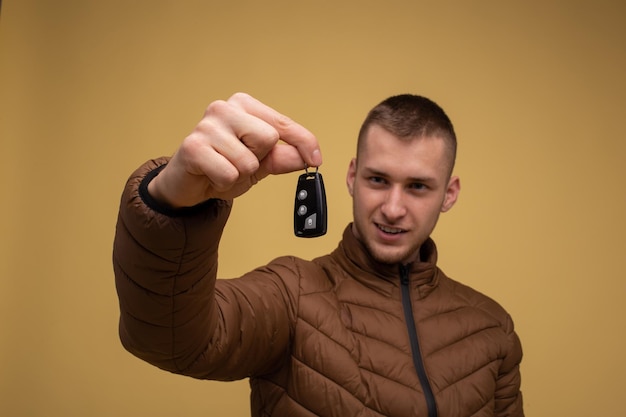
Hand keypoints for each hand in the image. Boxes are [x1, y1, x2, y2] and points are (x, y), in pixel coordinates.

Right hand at [148, 93, 322, 207]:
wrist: (187, 184)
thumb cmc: (222, 167)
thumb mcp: (260, 163)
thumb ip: (282, 158)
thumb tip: (306, 156)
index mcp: (243, 106)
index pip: (282, 123)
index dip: (303, 142)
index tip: (316, 159)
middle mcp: (224, 108)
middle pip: (268, 139)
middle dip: (258, 160)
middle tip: (238, 162)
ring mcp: (207, 125)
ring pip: (248, 161)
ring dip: (239, 175)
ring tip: (223, 169)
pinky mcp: (193, 147)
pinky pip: (229, 174)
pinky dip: (224, 183)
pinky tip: (210, 174)